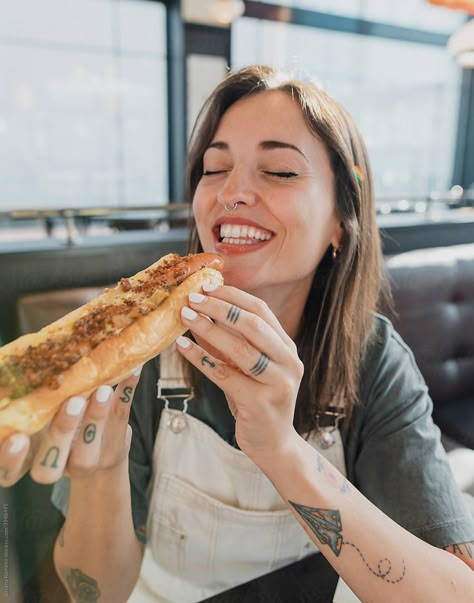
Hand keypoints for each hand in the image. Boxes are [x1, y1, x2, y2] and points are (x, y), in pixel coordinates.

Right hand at [0, 368, 141, 485]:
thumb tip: (33, 367)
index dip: (11, 459)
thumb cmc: (61, 434)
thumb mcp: (43, 424)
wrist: (102, 462)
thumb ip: (37, 406)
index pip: (11, 471)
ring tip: (103, 390)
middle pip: (53, 462)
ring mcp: (90, 460)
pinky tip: (133, 371)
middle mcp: (58, 465)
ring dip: (97, 415)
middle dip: (63, 430)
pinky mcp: (116, 445)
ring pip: (91, 446)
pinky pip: (121, 419)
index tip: (18, 438)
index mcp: (31, 458)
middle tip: (74, 402)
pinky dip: (127, 392)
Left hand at [176, 284, 302, 464]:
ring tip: (185, 317)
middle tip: (192, 298)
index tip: (207, 286)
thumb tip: (201, 313)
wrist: (273, 444)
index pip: (261, 311)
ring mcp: (277, 383)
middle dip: (220, 307)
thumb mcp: (250, 368)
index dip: (233, 296)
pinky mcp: (259, 403)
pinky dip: (201, 358)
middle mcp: (288, 362)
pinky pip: (225, 375)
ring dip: (209, 329)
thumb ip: (234, 342)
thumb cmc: (257, 401)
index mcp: (287, 348)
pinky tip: (183, 347)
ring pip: (240, 348)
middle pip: (253, 324)